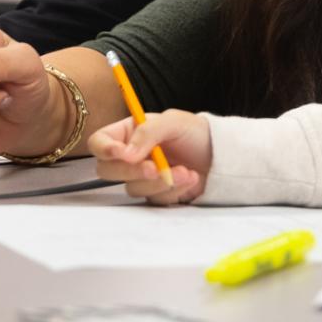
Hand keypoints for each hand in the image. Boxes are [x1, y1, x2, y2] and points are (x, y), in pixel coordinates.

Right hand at [89, 109, 211, 204]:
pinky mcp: (157, 194)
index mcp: (129, 133)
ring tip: (186, 170)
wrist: (221, 155)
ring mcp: (142, 177)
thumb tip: (125, 153)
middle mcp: (131, 156)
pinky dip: (173, 189)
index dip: (104, 149)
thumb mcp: (174, 122)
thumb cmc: (196, 133)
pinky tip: (191, 178)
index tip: (120, 153)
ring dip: (160, 181)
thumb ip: (148, 132)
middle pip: (108, 170)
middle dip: (131, 171)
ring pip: (132, 188)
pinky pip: (154, 199)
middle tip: (154, 168)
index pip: (100, 142)